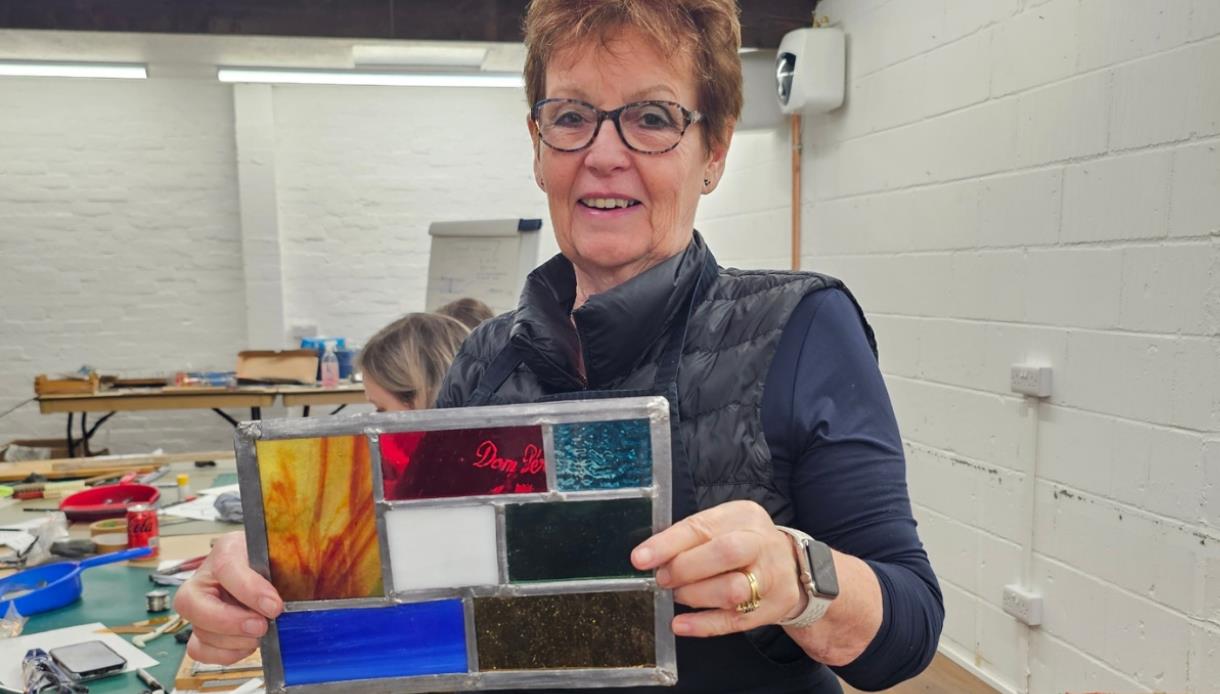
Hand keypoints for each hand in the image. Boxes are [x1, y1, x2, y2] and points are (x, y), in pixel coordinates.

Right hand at [173, 531, 283, 663]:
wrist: (268, 571)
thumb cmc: (272, 561)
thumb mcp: (280, 556)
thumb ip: (287, 568)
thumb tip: (297, 594)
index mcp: (226, 550)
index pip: (226, 567)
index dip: (248, 590)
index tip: (273, 606)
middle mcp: (204, 578)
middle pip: (193, 603)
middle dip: (230, 621)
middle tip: (261, 626)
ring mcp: (198, 607)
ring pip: (200, 631)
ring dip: (234, 640)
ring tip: (260, 634)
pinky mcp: (201, 630)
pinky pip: (201, 650)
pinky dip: (227, 654)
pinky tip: (248, 644)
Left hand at [631, 500, 804, 636]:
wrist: (795, 567)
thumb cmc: (746, 544)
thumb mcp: (724, 526)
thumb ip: (692, 538)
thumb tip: (651, 556)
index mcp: (744, 516)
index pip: (702, 526)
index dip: (667, 544)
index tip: (640, 558)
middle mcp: (762, 543)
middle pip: (725, 553)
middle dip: (685, 568)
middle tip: (664, 578)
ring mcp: (771, 577)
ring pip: (732, 589)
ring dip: (695, 595)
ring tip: (680, 595)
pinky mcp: (771, 607)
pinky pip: (734, 620)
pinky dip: (702, 624)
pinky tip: (680, 624)